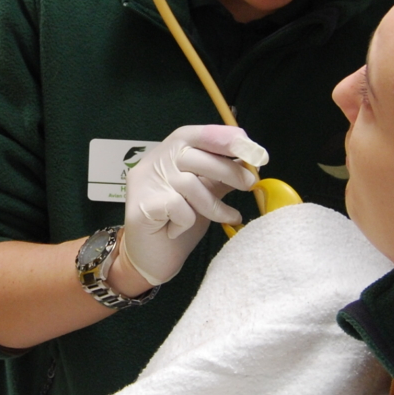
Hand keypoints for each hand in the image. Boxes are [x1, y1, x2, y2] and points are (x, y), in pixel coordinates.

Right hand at [117, 124, 264, 288]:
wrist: (151, 260)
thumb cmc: (179, 224)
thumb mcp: (205, 196)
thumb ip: (220, 178)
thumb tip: (248, 164)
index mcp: (170, 153)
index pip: (196, 135)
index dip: (224, 138)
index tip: (251, 150)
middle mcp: (154, 162)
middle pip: (194, 155)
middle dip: (228, 170)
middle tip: (250, 183)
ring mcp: (145, 182)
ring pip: (189, 183)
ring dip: (214, 204)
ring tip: (229, 217)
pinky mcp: (142, 205)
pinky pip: (177, 206)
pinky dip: (187, 220)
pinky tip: (181, 230)